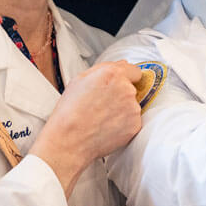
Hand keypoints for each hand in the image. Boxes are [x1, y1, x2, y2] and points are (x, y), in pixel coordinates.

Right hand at [32, 61, 141, 195]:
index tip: (118, 86)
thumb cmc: (70, 111)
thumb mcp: (79, 79)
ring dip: (123, 110)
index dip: (125, 78)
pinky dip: (124, 124)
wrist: (70, 139)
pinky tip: (108, 126)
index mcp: (113, 74)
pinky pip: (133, 121)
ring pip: (133, 106)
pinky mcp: (135, 125)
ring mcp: (133, 108)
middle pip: (132, 89)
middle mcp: (126, 89)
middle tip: (103, 104)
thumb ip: (104, 68)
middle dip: (121, 95)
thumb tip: (121, 65)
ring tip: (103, 117)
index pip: (134, 71)